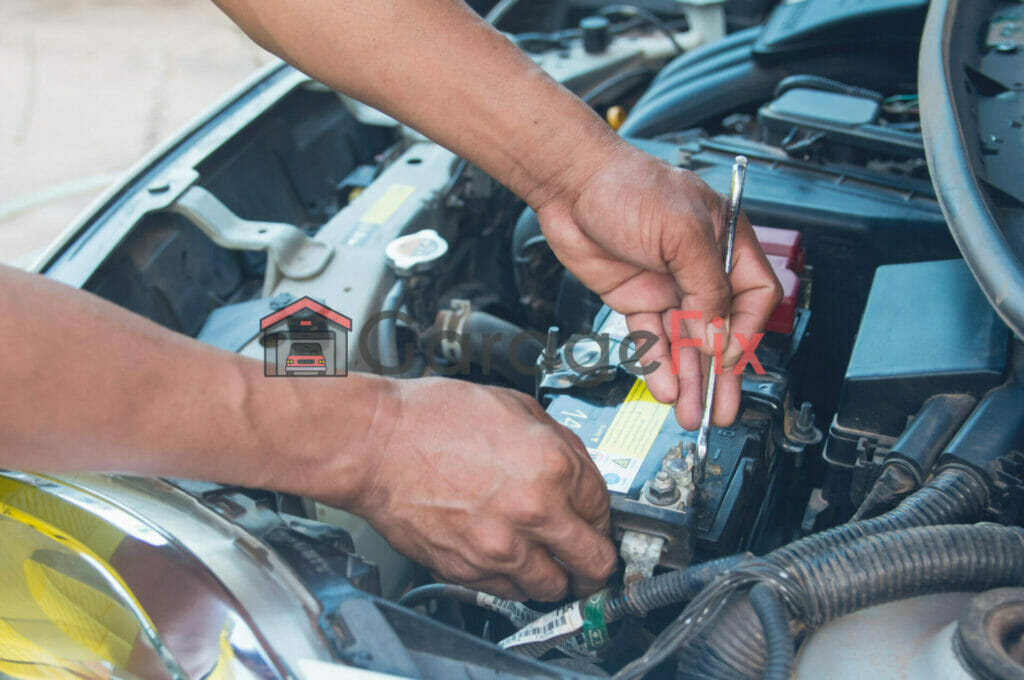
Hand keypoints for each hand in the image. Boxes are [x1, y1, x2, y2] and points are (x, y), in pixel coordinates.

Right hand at [348, 378, 615, 601]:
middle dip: (597, 563)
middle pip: (593, 561)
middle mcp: (533, 512)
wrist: (376, 444)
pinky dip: (514, 580)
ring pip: (552, 587)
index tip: (596, 520)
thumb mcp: (514, 407)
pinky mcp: (467, 569)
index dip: (601, 514)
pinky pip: (508, 591)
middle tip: (594, 561)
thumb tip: (577, 470)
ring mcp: (500, 547)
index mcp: (553, 466)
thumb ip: (557, 442)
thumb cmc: (432, 418)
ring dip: (556, 576)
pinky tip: (509, 559)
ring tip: (549, 563)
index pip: (603, 508)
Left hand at [535, 141, 781, 428]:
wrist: (570, 185)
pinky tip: (668, 389)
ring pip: (685, 341)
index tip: (729, 357)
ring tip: (694, 412)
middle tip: (722, 408)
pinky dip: (660, 365)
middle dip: (722, 372)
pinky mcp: (635, 298)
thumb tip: (716, 336)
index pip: (753, 295)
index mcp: (725, 242)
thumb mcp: (682, 232)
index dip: (746, 330)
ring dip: (690, 378)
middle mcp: (699, 267)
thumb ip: (705, 287)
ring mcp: (667, 285)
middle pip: (720, 328)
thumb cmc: (628, 186)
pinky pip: (652, 338)